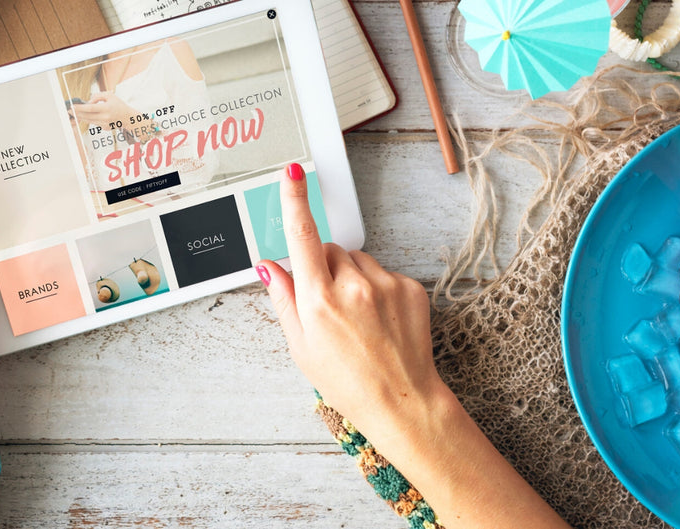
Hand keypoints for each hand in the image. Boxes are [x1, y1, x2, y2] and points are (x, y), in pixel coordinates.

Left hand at [69, 92, 137, 129]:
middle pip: (87, 116)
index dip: (80, 108)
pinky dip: (89, 119)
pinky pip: (94, 123)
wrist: (127, 117)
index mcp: (106, 108)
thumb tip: (88, 102)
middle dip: (77, 113)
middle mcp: (105, 117)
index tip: (72, 107)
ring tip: (74, 113)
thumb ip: (97, 96)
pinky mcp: (104, 127)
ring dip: (81, 117)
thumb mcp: (109, 95)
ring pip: (89, 120)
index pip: (90, 108)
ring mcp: (105, 124)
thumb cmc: (118, 105)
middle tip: (68, 111)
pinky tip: (85, 116)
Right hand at [255, 163, 447, 433]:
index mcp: (318, 301)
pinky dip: (377, 288)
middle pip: (328, 249)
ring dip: (351, 276)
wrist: (402, 400)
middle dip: (323, 266)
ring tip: (356, 316)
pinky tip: (378, 319)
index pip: (302, 236)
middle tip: (326, 304)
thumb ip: (284, 299)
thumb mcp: (301, 345)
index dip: (294, 201)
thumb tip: (268, 266)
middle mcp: (353, 287)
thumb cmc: (346, 381)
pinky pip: (384, 272)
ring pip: (357, 259)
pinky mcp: (410, 287)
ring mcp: (385, 285)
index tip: (292, 173)